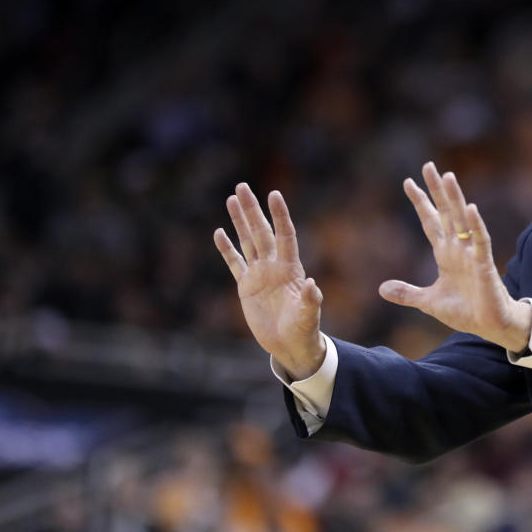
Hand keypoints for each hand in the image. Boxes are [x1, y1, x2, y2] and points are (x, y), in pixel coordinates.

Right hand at [214, 183, 325, 379]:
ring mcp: (259, 274)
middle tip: (242, 186)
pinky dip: (226, 249)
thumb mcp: (309, 316)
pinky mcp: (246, 286)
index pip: (285, 235)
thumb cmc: (304, 330)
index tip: (274, 194)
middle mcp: (274, 265)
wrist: (290, 344)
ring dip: (240, 221)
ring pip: (247, 241)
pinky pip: (234, 263)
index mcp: (290, 268)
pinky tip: (219, 232)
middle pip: (261, 232)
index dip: (280, 216)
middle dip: (252, 209)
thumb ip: (310, 301)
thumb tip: (312, 286)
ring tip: (232, 199)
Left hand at [379, 162, 531, 351]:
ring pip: (462, 219)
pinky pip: (481, 240)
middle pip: (446, 212)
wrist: (490, 326)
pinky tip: (470, 208)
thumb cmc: (465, 311)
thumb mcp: (428, 302)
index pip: (430, 221)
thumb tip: (381, 289)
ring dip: (455, 199)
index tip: (408, 182)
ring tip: (448, 177)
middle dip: (436, 190)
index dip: (420, 202)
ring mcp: (472, 253)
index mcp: (445, 253)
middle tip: (428, 166)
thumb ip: (407, 293)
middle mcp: (458, 248)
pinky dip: (476, 225)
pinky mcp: (485, 264)